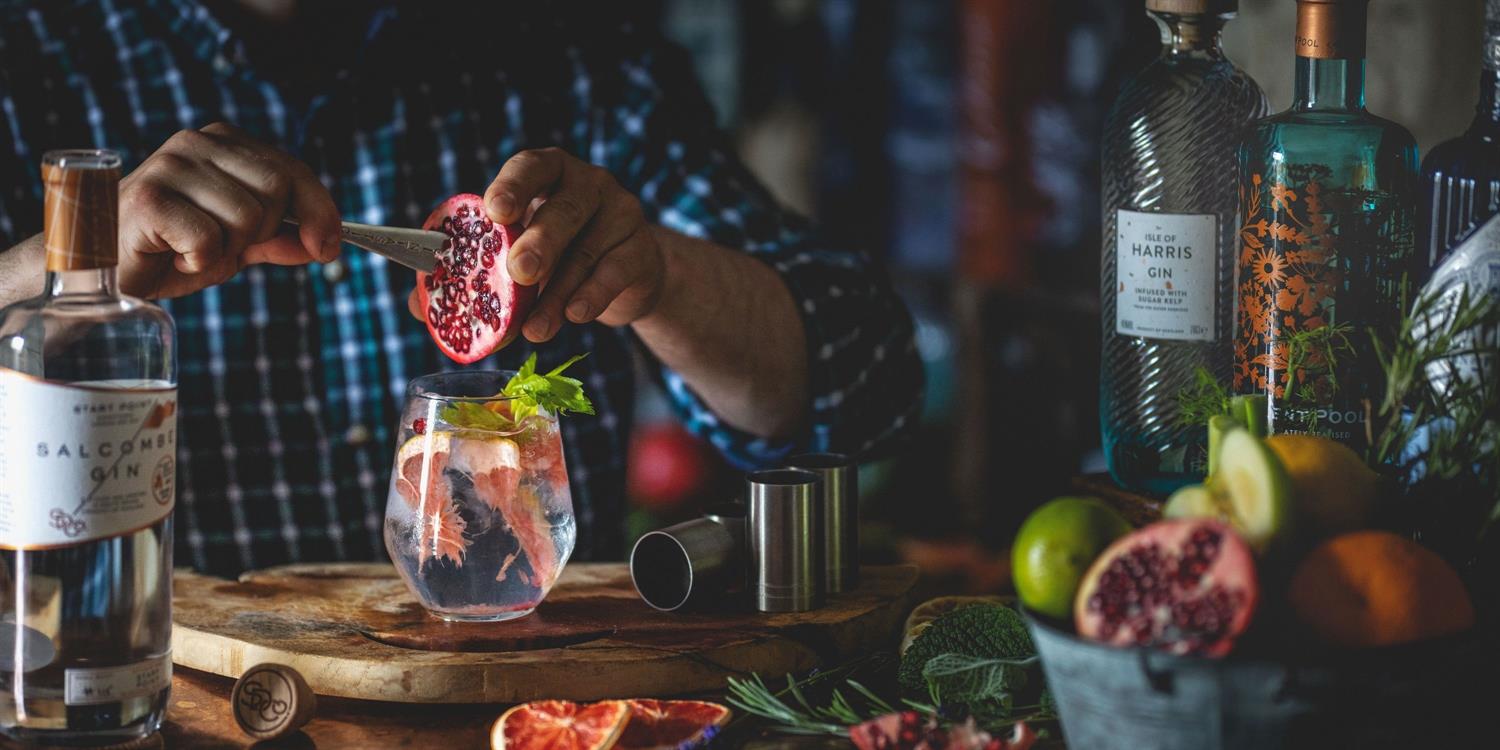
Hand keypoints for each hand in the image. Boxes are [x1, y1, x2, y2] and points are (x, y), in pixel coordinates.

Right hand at [117, 122, 340, 298]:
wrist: (101, 268)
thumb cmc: (169, 249)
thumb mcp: (236, 244)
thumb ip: (279, 238)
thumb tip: (324, 242)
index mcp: (222, 144)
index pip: (292, 171)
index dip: (319, 211)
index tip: (329, 247)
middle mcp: (196, 143)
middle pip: (276, 194)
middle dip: (262, 234)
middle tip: (223, 245)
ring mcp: (170, 166)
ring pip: (248, 219)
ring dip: (226, 251)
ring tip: (190, 249)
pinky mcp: (150, 198)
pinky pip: (210, 241)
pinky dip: (198, 262)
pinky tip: (171, 256)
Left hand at [407, 147, 664, 341]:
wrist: (625, 272)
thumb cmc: (557, 254)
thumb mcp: (515, 254)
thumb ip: (472, 273)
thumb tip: (419, 307)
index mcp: (548, 173)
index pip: (530, 168)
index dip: (513, 187)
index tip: (494, 212)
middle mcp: (588, 184)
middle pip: (565, 210)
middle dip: (540, 242)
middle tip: (518, 273)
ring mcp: (621, 213)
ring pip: (586, 253)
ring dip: (556, 295)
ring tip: (534, 329)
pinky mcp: (642, 250)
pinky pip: (615, 273)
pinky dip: (592, 296)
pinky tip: (575, 316)